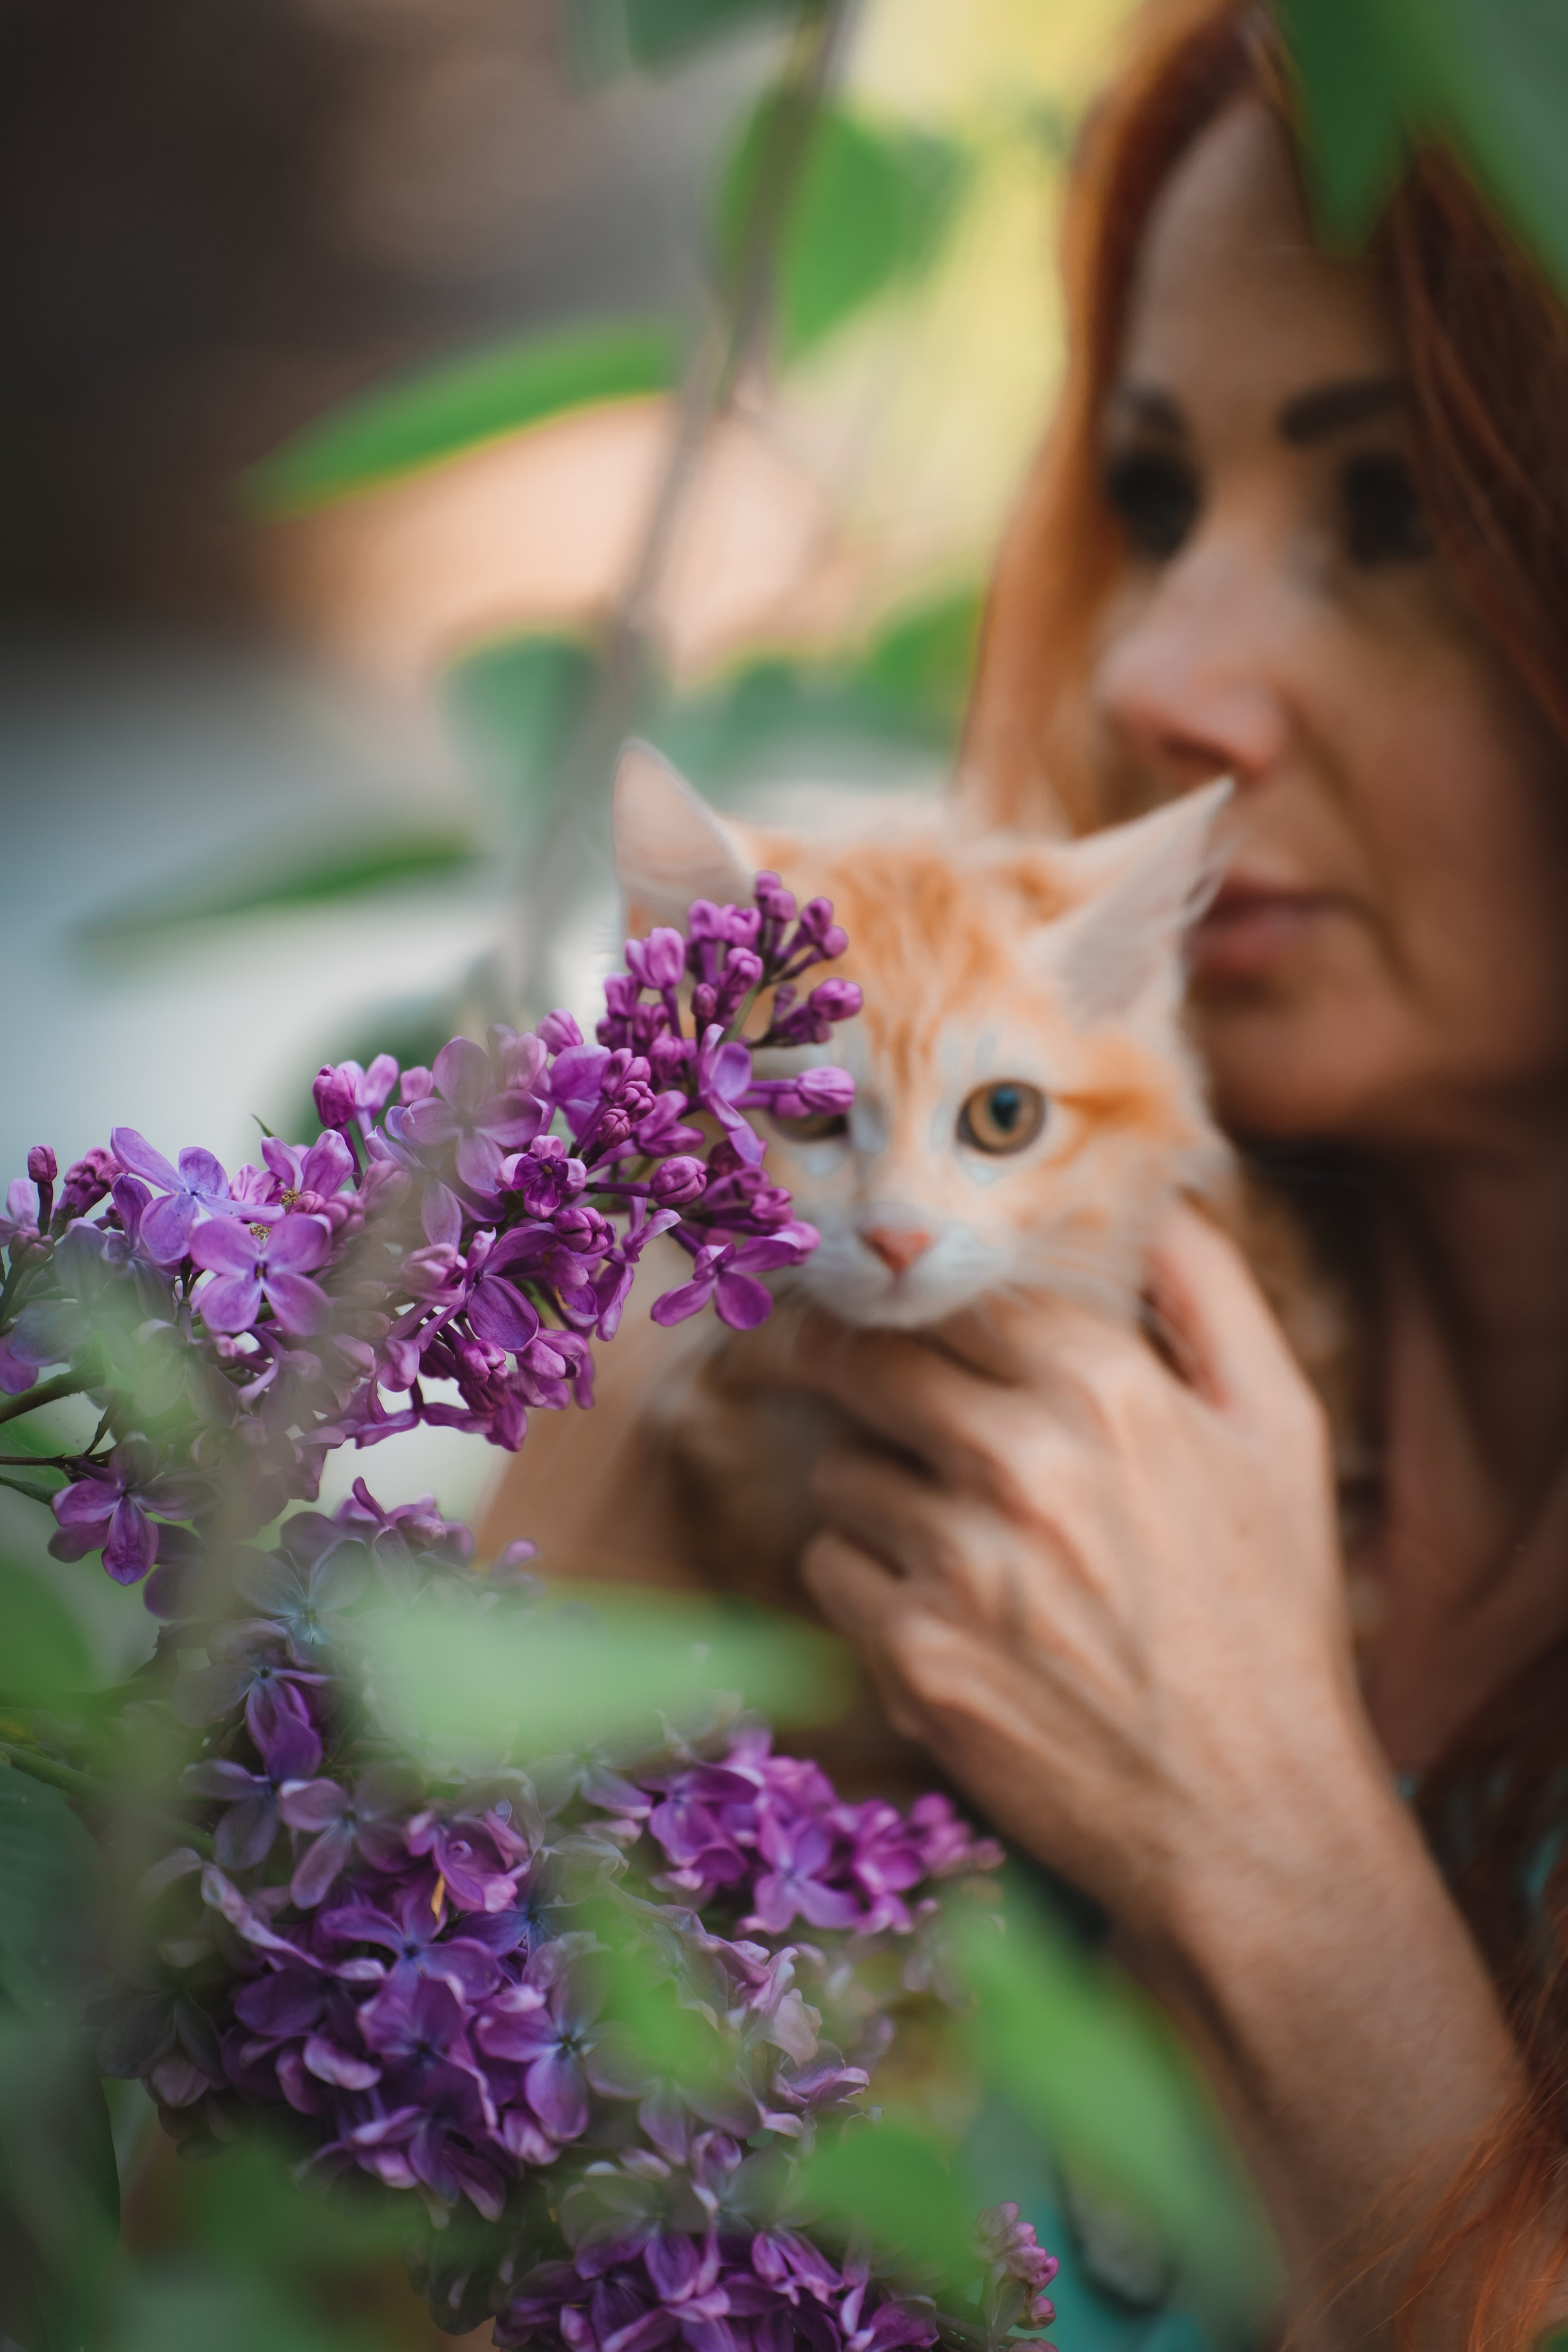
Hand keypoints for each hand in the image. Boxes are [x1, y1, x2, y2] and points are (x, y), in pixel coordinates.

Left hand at [786, 1204, 1384, 1937]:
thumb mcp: (1279, 1434)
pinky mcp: (915, 1655)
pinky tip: (931, 1605)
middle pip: (866, 1361)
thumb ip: (1212, 1297)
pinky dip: (861, 1578)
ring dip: (867, 1485)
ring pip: (841, 1467)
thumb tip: (1159, 1200)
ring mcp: (962, 1561)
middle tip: (803, 1364)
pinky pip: (829, 1565)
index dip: (906, 1293)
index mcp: (1108, 1387)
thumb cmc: (1268, 1618)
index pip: (956, 1294)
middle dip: (829, 1358)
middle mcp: (1024, 1458)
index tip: (865, 1296)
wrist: (1249, 1817)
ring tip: (934, 1527)